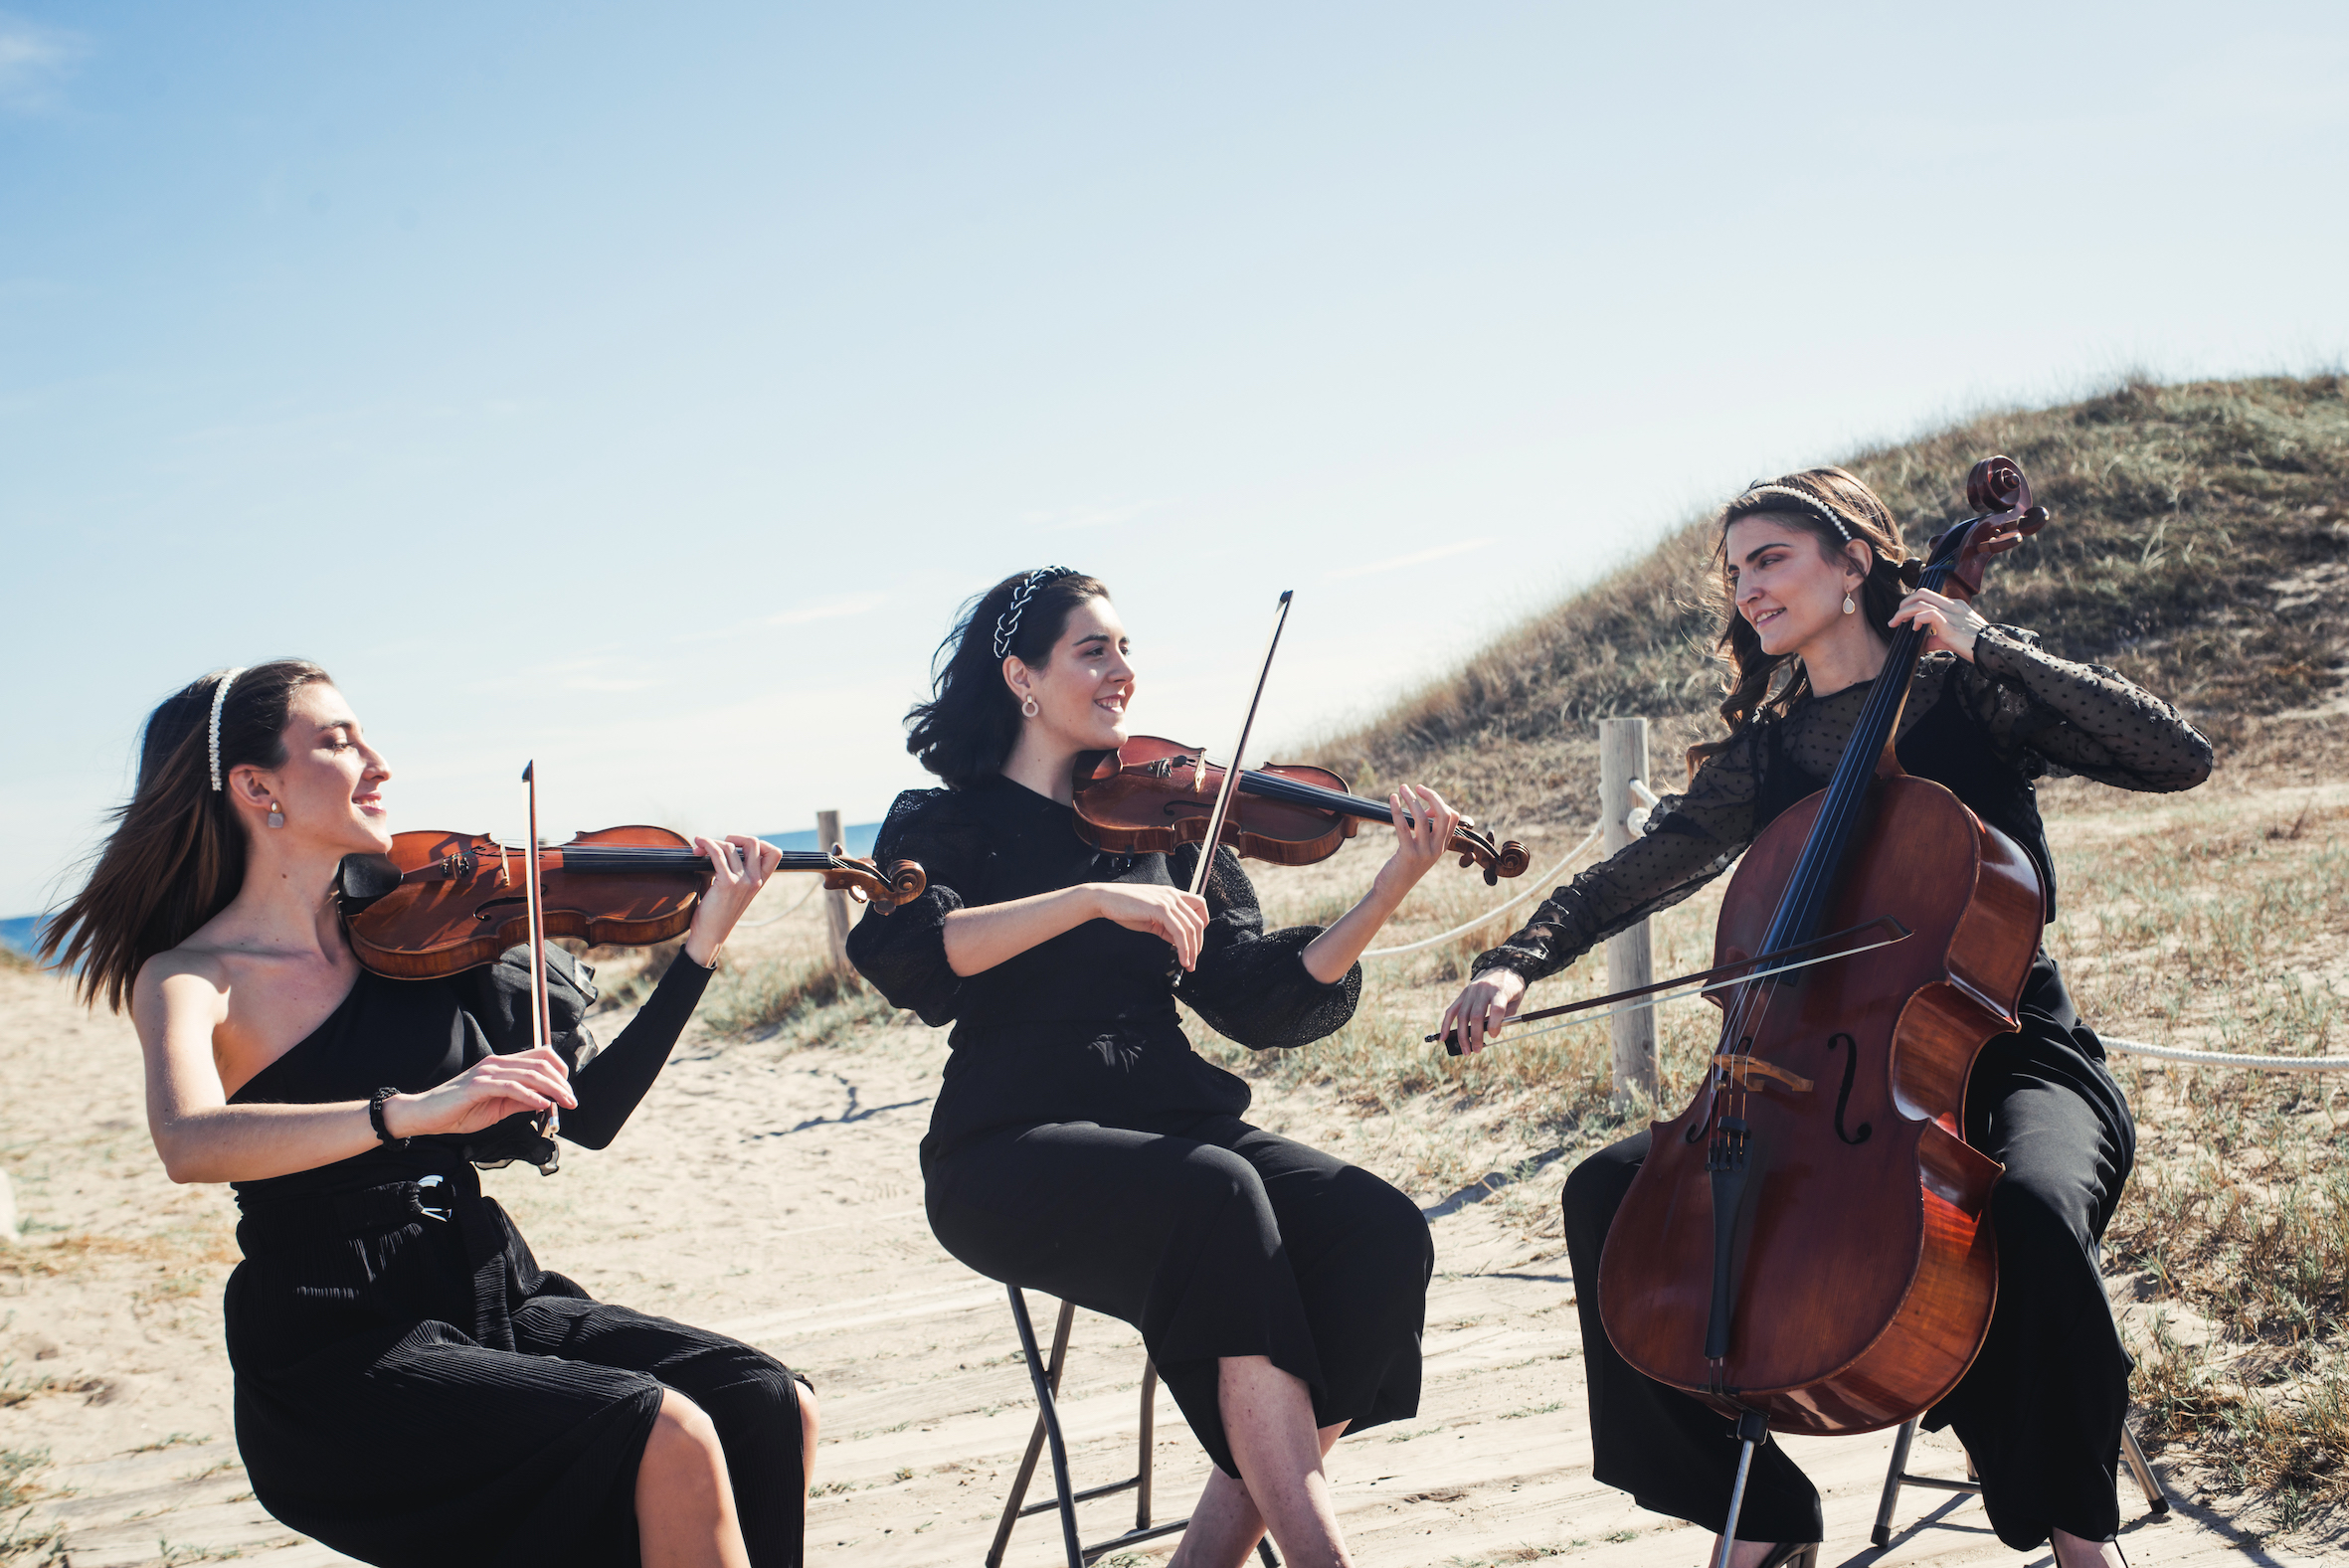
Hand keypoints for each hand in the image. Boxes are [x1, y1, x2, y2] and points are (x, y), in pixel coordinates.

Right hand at [384, 1044, 576, 1138]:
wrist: (425, 1116)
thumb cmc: (459, 1111)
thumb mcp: (498, 1108)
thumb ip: (521, 1101)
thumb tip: (546, 1101)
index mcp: (502, 1065)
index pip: (541, 1056)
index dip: (559, 1071)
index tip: (567, 1092)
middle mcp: (497, 1063)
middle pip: (541, 1063)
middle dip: (562, 1082)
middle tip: (572, 1101)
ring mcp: (487, 1072)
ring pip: (530, 1074)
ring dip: (552, 1089)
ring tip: (564, 1103)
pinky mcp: (478, 1086)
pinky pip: (511, 1087)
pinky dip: (530, 1096)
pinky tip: (542, 1105)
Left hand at [683, 834, 785, 964]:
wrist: (710, 935)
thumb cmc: (718, 913)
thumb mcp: (735, 891)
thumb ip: (736, 872)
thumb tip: (723, 847)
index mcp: (760, 882)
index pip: (775, 853)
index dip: (760, 843)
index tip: (740, 846)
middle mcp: (755, 880)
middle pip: (754, 842)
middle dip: (734, 837)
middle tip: (718, 844)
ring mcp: (743, 881)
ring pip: (730, 847)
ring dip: (712, 842)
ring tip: (699, 847)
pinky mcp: (727, 883)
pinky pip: (718, 854)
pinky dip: (707, 844)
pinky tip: (699, 845)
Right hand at [1089, 882, 1209, 970]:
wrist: (1105, 899)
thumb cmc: (1124, 908)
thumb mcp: (1150, 918)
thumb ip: (1165, 927)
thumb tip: (1178, 942)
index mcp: (1172, 894)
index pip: (1200, 905)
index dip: (1202, 924)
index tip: (1196, 941)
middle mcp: (1173, 895)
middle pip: (1198, 921)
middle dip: (1198, 944)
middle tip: (1193, 961)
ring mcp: (1167, 901)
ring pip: (1191, 928)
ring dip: (1192, 950)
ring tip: (1188, 965)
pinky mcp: (1160, 909)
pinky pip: (1179, 932)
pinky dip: (1183, 948)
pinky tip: (1182, 959)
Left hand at [1372, 785, 1463, 900]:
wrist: (1392, 891)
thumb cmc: (1403, 866)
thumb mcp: (1419, 848)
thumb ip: (1424, 831)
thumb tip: (1422, 809)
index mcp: (1442, 846)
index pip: (1452, 817)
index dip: (1439, 802)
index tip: (1423, 799)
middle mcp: (1437, 849)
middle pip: (1443, 814)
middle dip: (1431, 796)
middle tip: (1416, 787)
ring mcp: (1424, 853)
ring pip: (1422, 817)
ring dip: (1411, 798)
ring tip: (1401, 788)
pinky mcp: (1408, 855)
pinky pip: (1403, 826)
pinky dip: (1397, 809)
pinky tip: (1393, 799)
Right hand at [1440, 967, 1526, 1054]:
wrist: (1502, 966)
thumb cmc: (1511, 987)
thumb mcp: (1516, 1000)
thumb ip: (1505, 1016)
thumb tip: (1489, 1032)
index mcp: (1500, 990)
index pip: (1496, 1008)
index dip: (1494, 1024)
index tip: (1494, 1036)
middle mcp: (1483, 990)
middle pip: (1476, 1015)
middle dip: (1475, 1035)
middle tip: (1478, 1050)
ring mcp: (1470, 991)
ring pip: (1462, 1015)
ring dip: (1462, 1035)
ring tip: (1466, 1050)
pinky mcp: (1463, 994)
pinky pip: (1451, 1010)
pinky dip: (1446, 1025)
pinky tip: (1444, 1037)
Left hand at [1889, 587, 1986, 661]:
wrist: (1992, 650)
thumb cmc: (1974, 646)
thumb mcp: (1952, 638)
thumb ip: (1935, 638)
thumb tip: (1922, 644)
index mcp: (1955, 606)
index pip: (1928, 596)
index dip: (1911, 603)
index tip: (1901, 617)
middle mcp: (1953, 606)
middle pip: (1921, 593)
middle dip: (1903, 604)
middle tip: (1894, 620)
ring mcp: (1952, 614)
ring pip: (1921, 603)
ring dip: (1903, 612)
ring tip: (1896, 623)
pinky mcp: (1950, 625)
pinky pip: (1929, 614)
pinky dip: (1917, 619)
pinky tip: (1914, 628)